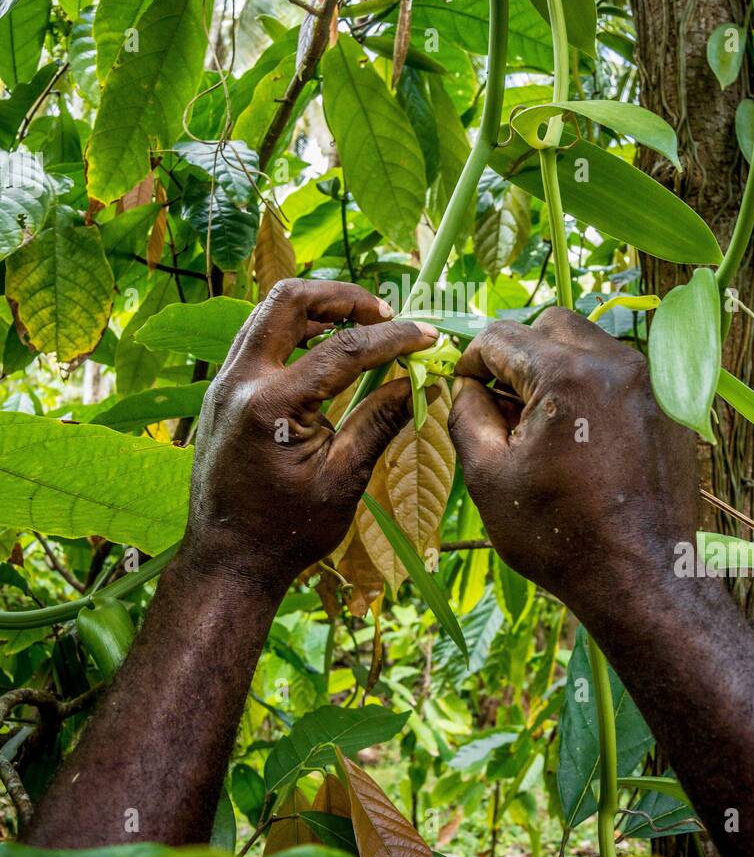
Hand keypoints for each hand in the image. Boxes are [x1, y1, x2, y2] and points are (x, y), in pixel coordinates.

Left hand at [182, 278, 437, 594]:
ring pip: (269, 311)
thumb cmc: (287, 531)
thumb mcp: (344, 479)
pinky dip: (296, 329)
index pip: (343, 348)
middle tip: (385, 313)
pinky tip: (327, 346)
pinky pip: (259, 336)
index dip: (393, 338)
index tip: (427, 336)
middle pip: (289, 299)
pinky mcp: (223, 390)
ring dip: (318, 307)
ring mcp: (225, 382)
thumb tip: (419, 380)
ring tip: (362, 323)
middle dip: (344, 297)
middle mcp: (240, 381)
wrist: (227, 559)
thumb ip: (380, 420)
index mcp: (271, 404)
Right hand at [448, 308, 698, 619]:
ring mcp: (652, 382)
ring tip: (543, 424)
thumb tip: (466, 385)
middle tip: (504, 402)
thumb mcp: (488, 476)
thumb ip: (466, 414)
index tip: (466, 388)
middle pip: (551, 326)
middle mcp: (615, 363)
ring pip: (590, 346)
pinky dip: (594, 389)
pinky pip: (621, 376)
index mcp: (566, 374)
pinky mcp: (672, 405)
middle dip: (520, 353)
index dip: (472, 361)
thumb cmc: (559, 535)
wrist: (642, 578)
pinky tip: (581, 438)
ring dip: (558, 368)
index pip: (501, 336)